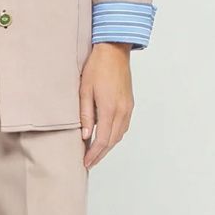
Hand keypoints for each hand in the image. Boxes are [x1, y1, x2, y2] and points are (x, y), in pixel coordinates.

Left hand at [79, 43, 133, 169]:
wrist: (114, 51)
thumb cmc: (96, 67)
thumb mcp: (84, 91)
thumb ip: (86, 115)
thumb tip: (85, 136)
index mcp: (110, 109)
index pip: (102, 140)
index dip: (94, 154)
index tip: (85, 162)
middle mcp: (122, 111)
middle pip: (112, 141)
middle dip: (100, 154)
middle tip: (89, 163)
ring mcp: (128, 108)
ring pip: (119, 135)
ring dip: (108, 146)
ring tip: (95, 153)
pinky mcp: (129, 104)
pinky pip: (123, 126)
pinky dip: (114, 136)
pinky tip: (106, 138)